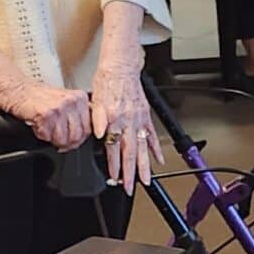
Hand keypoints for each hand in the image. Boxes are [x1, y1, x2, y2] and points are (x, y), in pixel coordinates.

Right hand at [8, 81, 92, 150]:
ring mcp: (59, 108)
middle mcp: (72, 101)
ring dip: (53, 139)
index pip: (88, 129)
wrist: (16, 89)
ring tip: (46, 129)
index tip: (71, 141)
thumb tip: (83, 135)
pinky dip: (41, 135)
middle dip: (66, 143)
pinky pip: (47, 137)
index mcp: (80, 98)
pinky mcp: (46, 115)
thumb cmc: (37, 97)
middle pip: (77, 137)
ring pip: (63, 139)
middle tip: (56, 140)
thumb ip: (77, 115)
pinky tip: (38, 125)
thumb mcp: (64, 101)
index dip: (78, 139)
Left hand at [91, 60, 163, 193]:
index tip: (115, 178)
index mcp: (115, 119)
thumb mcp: (95, 100)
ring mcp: (139, 120)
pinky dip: (155, 149)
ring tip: (146, 180)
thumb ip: (98, 120)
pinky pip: (152, 136)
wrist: (121, 67)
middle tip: (131, 187)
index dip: (114, 165)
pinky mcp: (146, 116)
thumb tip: (100, 135)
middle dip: (131, 173)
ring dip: (145, 166)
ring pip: (143, 148)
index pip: (113, 148)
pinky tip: (158, 160)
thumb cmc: (107, 82)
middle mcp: (128, 121)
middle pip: (130, 153)